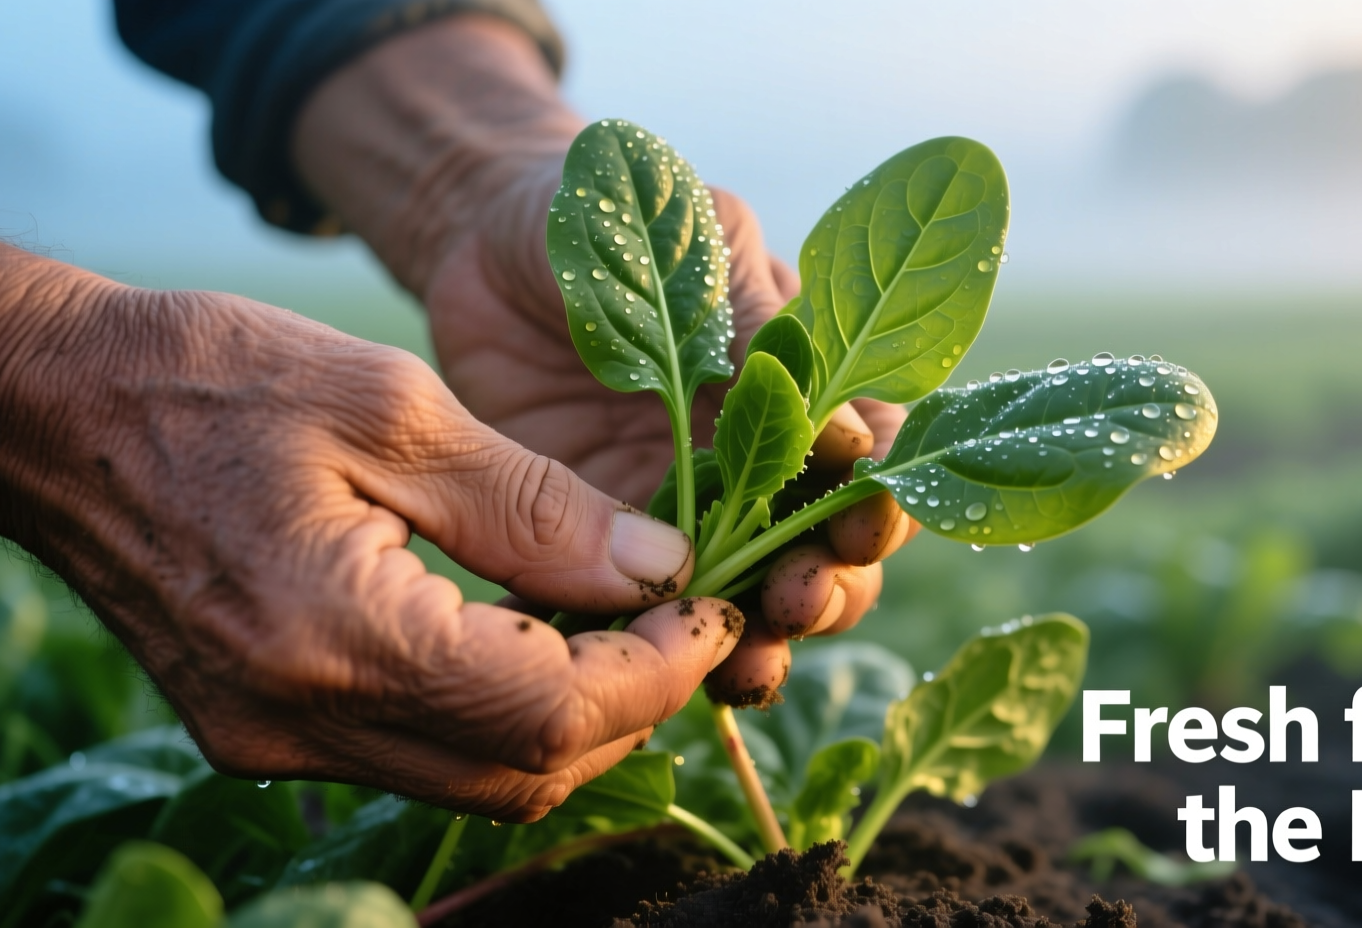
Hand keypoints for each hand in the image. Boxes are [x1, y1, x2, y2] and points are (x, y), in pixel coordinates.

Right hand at [0, 233, 741, 819]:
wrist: (50, 411)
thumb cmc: (210, 377)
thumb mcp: (392, 407)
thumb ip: (535, 504)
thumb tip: (659, 568)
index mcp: (335, 633)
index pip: (550, 712)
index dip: (658, 672)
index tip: (714, 606)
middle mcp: (301, 720)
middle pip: (525, 771)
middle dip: (631, 703)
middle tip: (683, 613)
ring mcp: (274, 742)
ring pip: (478, 780)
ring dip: (573, 716)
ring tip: (620, 618)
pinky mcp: (260, 733)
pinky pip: (420, 756)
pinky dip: (499, 712)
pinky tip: (531, 631)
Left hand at [292, 16, 919, 698]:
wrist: (480, 240)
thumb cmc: (608, 217)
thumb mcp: (695, 246)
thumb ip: (766, 330)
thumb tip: (854, 435)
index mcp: (799, 389)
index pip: (872, 466)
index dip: (881, 506)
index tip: (865, 526)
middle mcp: (753, 463)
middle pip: (822, 554)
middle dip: (828, 589)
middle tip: (797, 601)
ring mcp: (679, 513)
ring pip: (743, 602)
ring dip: (758, 640)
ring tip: (742, 661)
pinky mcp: (599, 545)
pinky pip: (636, 615)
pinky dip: (647, 653)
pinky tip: (642, 671)